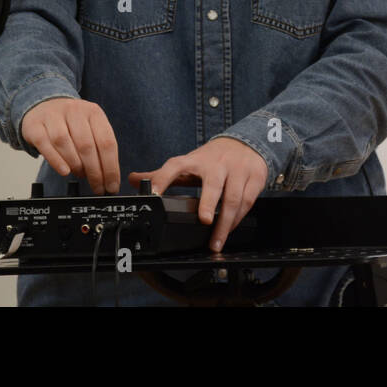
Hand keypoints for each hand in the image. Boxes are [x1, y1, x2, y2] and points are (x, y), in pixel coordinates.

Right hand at [20, 97, 119, 194]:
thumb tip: (109, 177)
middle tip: (98, 187)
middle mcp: (74, 111)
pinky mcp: (35, 126)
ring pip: (65, 144)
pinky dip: (56, 161)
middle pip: (86, 145)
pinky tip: (64, 171)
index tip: (112, 185)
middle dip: (95, 172)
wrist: (42, 106)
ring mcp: (53, 117)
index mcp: (93, 112)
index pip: (106, 142)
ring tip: (81, 176)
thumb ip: (99, 148)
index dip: (111, 167)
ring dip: (76, 166)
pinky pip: (46, 145)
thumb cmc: (70, 123)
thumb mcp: (90, 128)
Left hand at [129, 137, 268, 252]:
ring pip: (233, 197)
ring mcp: (237, 170)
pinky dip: (238, 219)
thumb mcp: (188, 163)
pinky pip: (247, 201)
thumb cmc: (213, 159)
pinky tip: (230, 230)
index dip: (162, 178)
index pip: (175, 166)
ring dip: (225, 222)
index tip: (153, 195)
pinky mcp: (254, 178)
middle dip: (209, 201)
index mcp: (195, 160)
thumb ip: (162, 174)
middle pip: (213, 182)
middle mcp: (216, 164)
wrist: (247, 144)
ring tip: (215, 242)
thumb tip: (132, 179)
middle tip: (204, 220)